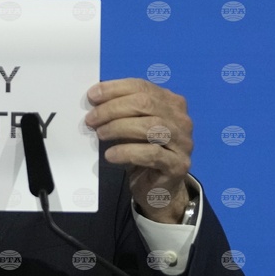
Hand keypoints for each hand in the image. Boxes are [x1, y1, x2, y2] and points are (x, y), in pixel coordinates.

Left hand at [85, 78, 192, 223]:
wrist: (157, 188)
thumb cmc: (141, 152)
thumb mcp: (130, 127)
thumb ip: (120, 111)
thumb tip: (95, 99)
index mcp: (171, 102)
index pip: (142, 87)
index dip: (115, 89)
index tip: (92, 96)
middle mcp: (181, 119)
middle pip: (146, 104)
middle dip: (113, 109)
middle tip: (91, 119)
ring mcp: (183, 142)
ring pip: (151, 126)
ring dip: (119, 128)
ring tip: (100, 135)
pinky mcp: (178, 164)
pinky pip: (152, 154)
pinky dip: (127, 152)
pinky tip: (111, 155)